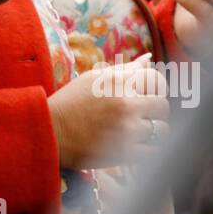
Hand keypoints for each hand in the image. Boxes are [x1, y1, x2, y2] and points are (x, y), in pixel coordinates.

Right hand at [48, 55, 169, 168]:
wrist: (49, 133)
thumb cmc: (69, 103)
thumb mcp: (92, 79)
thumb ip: (124, 70)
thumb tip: (148, 60)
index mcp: (118, 82)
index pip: (157, 80)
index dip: (155, 89)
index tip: (147, 96)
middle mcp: (126, 104)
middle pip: (163, 106)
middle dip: (154, 112)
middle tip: (139, 116)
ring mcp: (127, 130)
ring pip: (162, 130)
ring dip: (153, 132)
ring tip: (136, 133)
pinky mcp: (125, 153)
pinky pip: (153, 152)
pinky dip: (147, 150)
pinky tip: (133, 147)